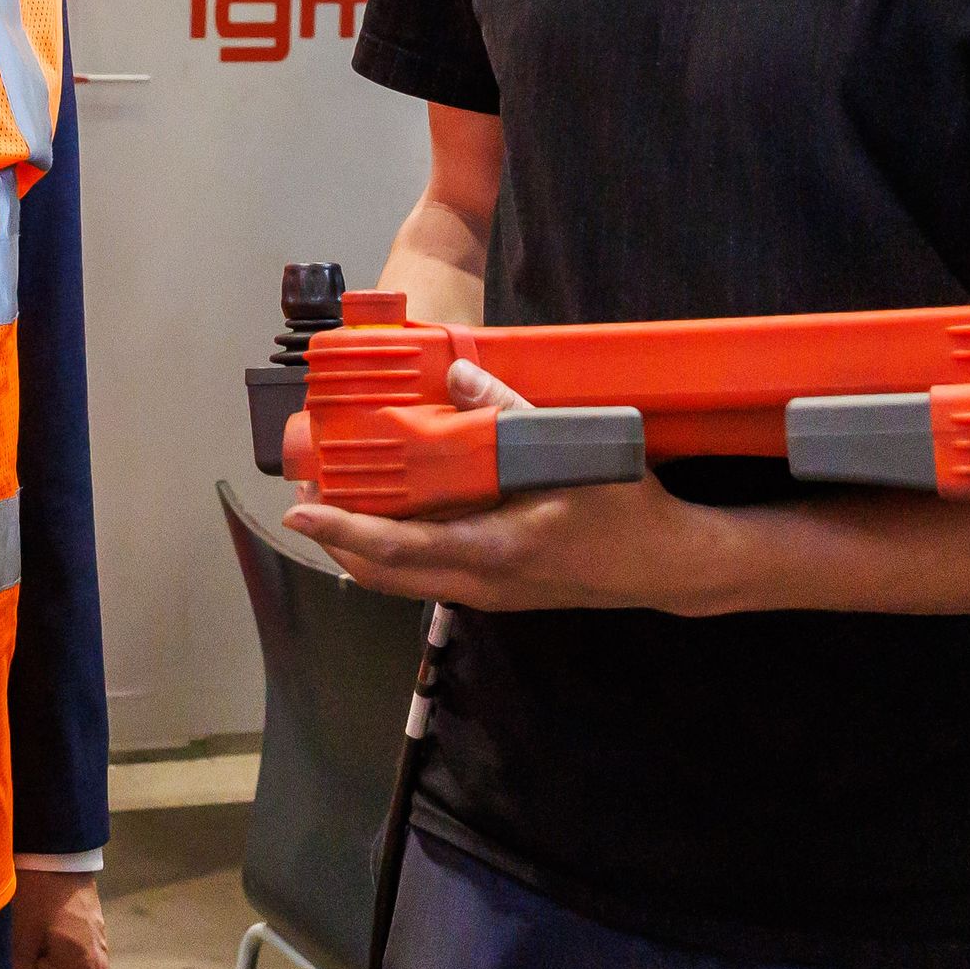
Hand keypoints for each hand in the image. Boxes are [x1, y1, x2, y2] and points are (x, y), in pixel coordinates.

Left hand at [284, 360, 741, 612]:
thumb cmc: (626, 510)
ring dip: (362, 546)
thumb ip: (510, 413)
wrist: (670, 566)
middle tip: (305, 495)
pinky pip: (428, 575)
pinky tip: (391, 514)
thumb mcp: (574, 451)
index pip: (397, 549)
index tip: (298, 513)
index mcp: (494, 552)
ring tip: (335, 502)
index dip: (342, 532)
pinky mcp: (497, 590)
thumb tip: (458, 375)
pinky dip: (395, 549)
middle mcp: (480, 583)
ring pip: (403, 579)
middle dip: (337, 537)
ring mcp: (487, 593)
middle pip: (384, 573)